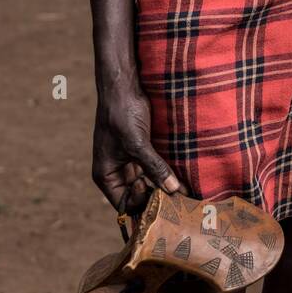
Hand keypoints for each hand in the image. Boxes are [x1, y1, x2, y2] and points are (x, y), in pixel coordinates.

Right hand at [92, 87, 182, 212]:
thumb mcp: (137, 143)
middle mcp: (117, 172)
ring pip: (148, 184)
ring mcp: (130, 162)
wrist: (124, 86)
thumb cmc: (121, 113)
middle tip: (180, 202)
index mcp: (106, 175)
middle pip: (138, 196)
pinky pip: (155, 169)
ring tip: (185, 192)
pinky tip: (183, 177)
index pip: (125, 204)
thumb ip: (154, 167)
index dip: (143, 206)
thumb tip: (173, 191)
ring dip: (164, 187)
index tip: (163, 202)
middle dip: (157, 198)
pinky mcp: (143, 151)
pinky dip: (166, 174)